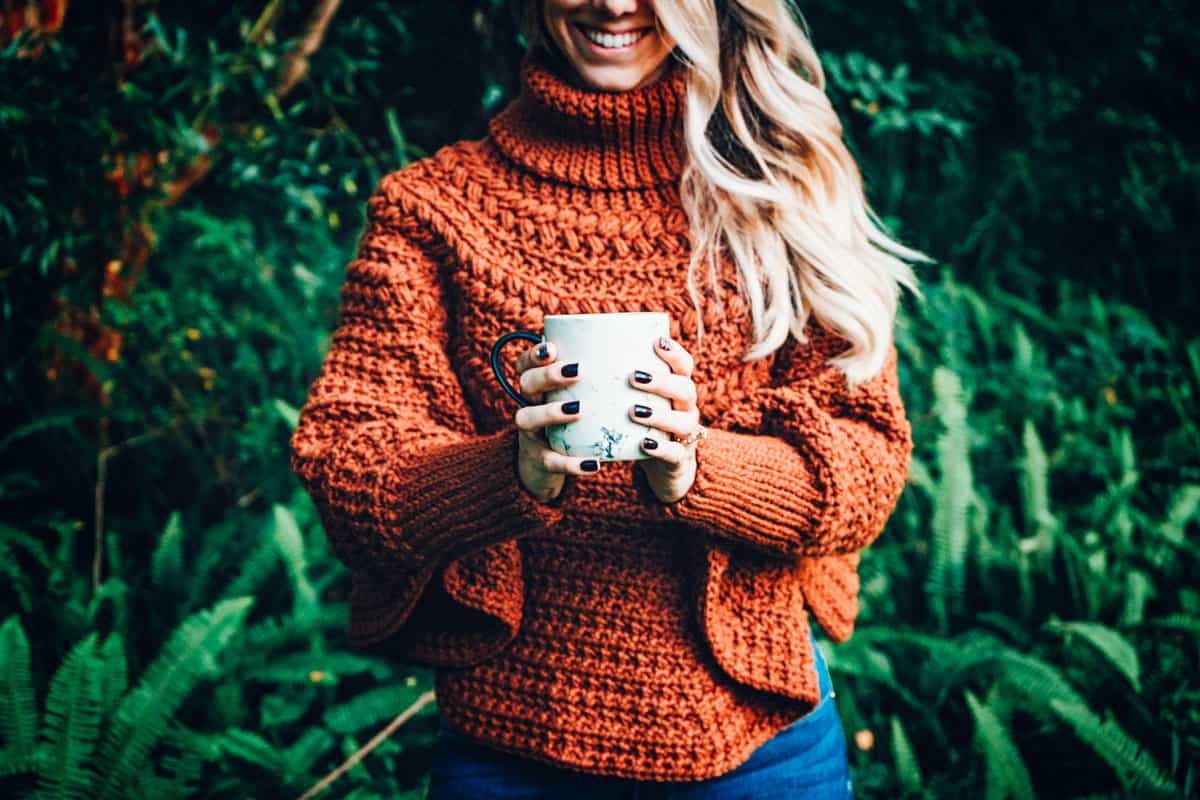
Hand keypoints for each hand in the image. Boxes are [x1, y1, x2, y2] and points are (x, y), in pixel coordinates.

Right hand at [511, 340, 599, 502]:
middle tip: (578, 371)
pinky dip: (571, 463)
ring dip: (552, 412)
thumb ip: (601, 377)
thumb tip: (649, 348)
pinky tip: (594, 463)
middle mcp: (529, 404)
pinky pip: (550, 461)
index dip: (534, 354)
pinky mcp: (539, 459)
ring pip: (527, 418)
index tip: (553, 347)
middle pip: (527, 383)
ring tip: (579, 409)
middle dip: (549, 375)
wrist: (547, 462)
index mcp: (537, 385)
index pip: (525, 363)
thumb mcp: (578, 396)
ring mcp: (530, 433)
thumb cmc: (572, 418)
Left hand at [629, 336, 700, 503]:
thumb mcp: (634, 401)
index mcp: (677, 388)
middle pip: (685, 389)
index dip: (675, 353)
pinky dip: (661, 448)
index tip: (656, 343)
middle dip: (661, 381)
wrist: (663, 466)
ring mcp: (685, 434)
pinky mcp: (679, 459)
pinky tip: (644, 443)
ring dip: (659, 415)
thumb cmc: (641, 424)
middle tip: (633, 377)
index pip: (684, 366)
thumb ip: (614, 380)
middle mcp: (686, 408)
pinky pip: (674, 453)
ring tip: (634, 410)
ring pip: (682, 421)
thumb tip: (563, 351)